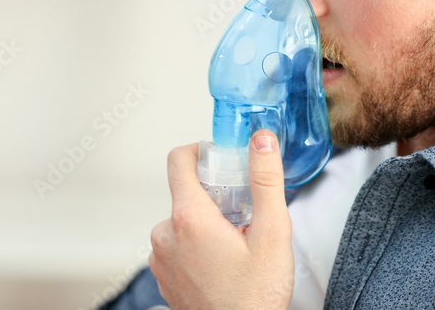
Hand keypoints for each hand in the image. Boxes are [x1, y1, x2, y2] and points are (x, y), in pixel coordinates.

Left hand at [149, 129, 294, 309]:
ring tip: (237, 243)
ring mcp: (162, 258)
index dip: (202, 150)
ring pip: (184, 218)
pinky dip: (199, 243)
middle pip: (187, 191)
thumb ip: (266, 180)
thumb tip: (261, 140)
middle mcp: (166, 235)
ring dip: (208, 221)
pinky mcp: (164, 275)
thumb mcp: (273, 232)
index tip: (224, 159)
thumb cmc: (254, 297)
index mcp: (189, 218)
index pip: (179, 160)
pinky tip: (224, 262)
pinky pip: (179, 243)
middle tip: (245, 213)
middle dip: (216, 194)